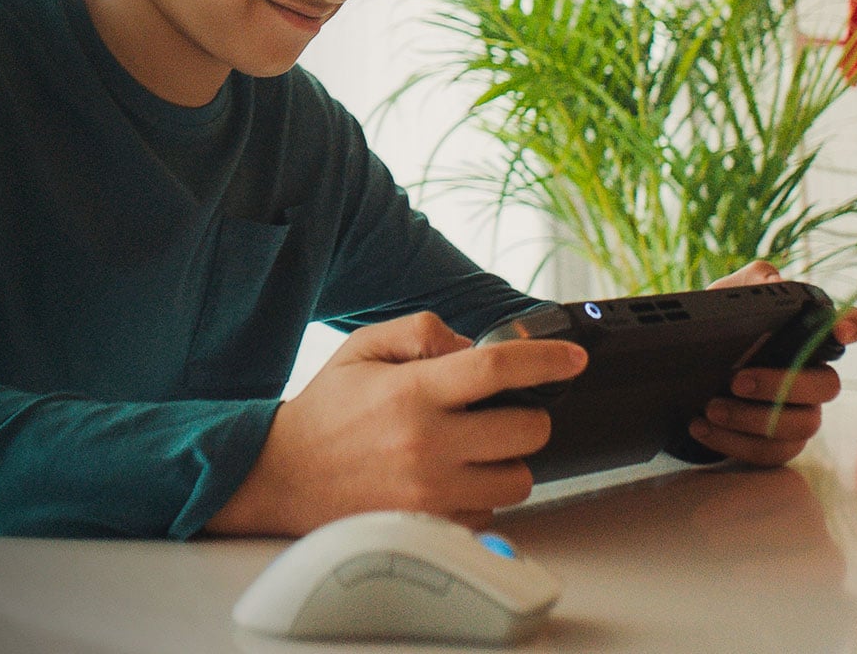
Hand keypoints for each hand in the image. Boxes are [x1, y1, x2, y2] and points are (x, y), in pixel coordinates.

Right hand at [204, 311, 586, 535]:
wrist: (285, 476)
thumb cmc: (327, 411)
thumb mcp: (361, 348)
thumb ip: (420, 332)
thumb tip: (471, 345)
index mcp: (411, 392)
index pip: (497, 369)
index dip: (546, 360)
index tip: (571, 359)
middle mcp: (427, 444)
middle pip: (527, 429)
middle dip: (525, 414)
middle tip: (499, 411)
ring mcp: (433, 490)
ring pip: (519, 478)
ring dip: (509, 459)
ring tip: (477, 448)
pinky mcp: (434, 525)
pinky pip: (492, 511)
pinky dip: (483, 493)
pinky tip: (454, 476)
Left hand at [687, 261, 856, 465]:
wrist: (674, 378)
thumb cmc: (711, 336)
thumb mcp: (720, 303)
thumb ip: (749, 284)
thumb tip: (776, 281)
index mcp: (804, 338)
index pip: (849, 327)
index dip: (854, 327)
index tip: (840, 330)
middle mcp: (812, 377)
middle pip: (826, 386)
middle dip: (781, 384)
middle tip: (735, 380)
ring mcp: (799, 414)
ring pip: (801, 424)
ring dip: (751, 418)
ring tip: (710, 407)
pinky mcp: (777, 445)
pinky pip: (770, 452)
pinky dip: (732, 442)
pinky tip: (700, 426)